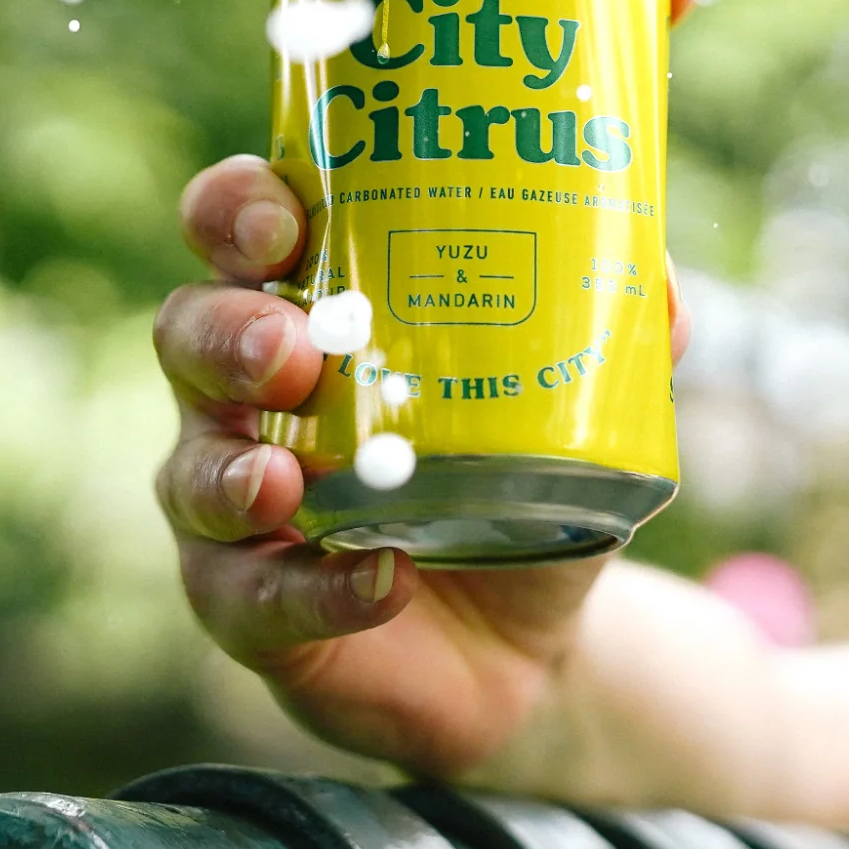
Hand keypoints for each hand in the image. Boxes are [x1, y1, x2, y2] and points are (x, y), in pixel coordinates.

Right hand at [152, 153, 692, 770]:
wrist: (530, 640)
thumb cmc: (524, 477)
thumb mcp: (579, 398)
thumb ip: (616, 332)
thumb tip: (660, 279)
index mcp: (314, 305)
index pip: (240, 227)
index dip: (240, 209)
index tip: (287, 218)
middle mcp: (251, 394)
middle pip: (188, 332)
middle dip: (227, 333)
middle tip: (291, 348)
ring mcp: (237, 504)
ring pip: (190, 471)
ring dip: (231, 469)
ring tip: (283, 479)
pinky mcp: (249, 607)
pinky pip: (253, 598)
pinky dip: (317, 590)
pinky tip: (380, 580)